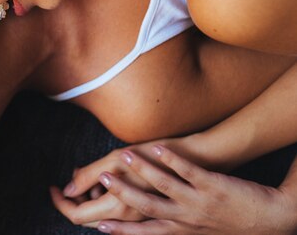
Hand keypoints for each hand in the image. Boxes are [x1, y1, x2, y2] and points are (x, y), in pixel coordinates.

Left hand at [51, 143, 161, 226]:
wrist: (194, 160)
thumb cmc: (155, 155)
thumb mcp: (117, 158)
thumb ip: (89, 176)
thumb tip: (67, 191)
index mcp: (118, 205)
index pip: (76, 214)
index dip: (60, 203)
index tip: (52, 187)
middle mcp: (127, 218)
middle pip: (87, 219)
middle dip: (74, 199)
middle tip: (74, 174)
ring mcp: (139, 219)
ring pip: (102, 217)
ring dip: (90, 198)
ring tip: (93, 173)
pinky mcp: (146, 214)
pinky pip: (118, 215)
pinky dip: (105, 201)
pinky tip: (107, 182)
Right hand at [96, 146, 296, 234]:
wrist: (274, 219)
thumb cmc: (235, 225)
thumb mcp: (204, 233)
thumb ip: (177, 226)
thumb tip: (152, 221)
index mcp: (182, 230)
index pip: (145, 231)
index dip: (121, 229)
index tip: (99, 224)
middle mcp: (187, 219)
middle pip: (148, 207)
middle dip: (122, 194)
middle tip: (102, 180)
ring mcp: (200, 201)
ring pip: (164, 186)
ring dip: (141, 170)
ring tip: (122, 155)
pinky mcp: (214, 185)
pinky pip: (189, 171)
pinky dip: (172, 159)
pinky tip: (158, 147)